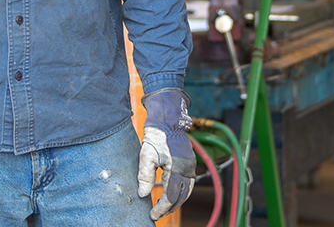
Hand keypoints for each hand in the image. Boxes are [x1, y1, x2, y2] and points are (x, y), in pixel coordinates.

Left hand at [137, 88, 195, 218]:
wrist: (167, 118)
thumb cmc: (156, 135)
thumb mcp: (146, 155)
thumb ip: (145, 176)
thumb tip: (143, 194)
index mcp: (178, 169)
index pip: (171, 196)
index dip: (162, 208)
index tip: (152, 214)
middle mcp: (187, 169)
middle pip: (181, 196)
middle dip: (170, 207)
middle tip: (157, 214)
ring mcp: (190, 165)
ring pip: (187, 190)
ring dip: (177, 200)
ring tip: (164, 207)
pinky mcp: (189, 161)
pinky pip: (188, 182)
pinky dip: (180, 190)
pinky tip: (171, 192)